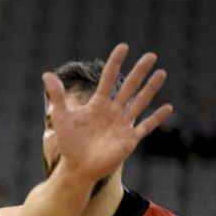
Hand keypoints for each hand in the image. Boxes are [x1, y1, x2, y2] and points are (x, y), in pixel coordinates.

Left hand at [44, 42, 172, 183]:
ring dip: (150, 88)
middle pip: (129, 86)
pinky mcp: (129, 139)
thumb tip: (46, 74)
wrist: (78, 168)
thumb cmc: (69, 144)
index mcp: (98, 104)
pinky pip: (146, 126)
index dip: (115, 63)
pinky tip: (168, 107)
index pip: (108, 79)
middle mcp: (112, 111)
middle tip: (151, 55)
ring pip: (140, 102)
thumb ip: (57, 96)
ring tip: (162, 72)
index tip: (123, 46)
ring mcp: (123, 124)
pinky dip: (156, 118)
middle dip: (139, 71)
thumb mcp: (62, 118)